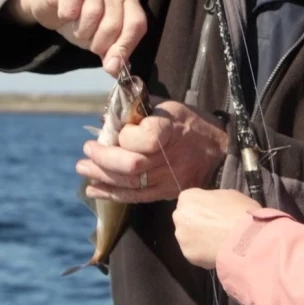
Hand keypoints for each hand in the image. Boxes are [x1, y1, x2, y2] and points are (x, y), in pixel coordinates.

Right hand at [5, 0, 146, 74]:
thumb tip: (117, 70)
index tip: (111, 66)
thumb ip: (111, 53)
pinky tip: (66, 16)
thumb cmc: (80, 20)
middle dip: (99, 42)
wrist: (50, 0)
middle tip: (88, 40)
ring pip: (93, 14)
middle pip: (114, 24)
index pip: (136, 25)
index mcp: (129, 2)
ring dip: (82, 31)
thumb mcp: (99, 39)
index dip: (124, 48)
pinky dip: (68, 14)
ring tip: (77, 29)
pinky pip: (74, 3)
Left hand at [77, 100, 228, 202]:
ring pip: (131, 184)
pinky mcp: (167, 193)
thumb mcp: (169, 106)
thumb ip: (138, 110)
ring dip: (101, 177)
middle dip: (103, 160)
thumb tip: (107, 117)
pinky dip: (112, 194)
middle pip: (133, 166)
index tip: (114, 130)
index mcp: (173, 130)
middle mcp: (171, 157)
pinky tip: (95, 189)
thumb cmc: (191, 123)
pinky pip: (136, 197)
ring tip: (83, 168)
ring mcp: (170, 179)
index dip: (124, 137)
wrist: (220, 149)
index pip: (144, 139)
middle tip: (87, 150)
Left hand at [173, 188, 261, 268]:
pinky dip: (204, 254)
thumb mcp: (228, 195)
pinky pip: (196, 253)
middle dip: (197, 223)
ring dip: (199, 239)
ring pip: (189, 238)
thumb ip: (212, 200)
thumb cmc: (239, 211)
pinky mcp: (188, 255)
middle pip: (186, 219)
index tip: (213, 212)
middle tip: (215, 227)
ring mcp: (182, 237)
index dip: (203, 207)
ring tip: (218, 242)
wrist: (247, 238)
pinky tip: (218, 252)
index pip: (191, 201)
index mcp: (188, 198)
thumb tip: (211, 206)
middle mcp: (179, 216)